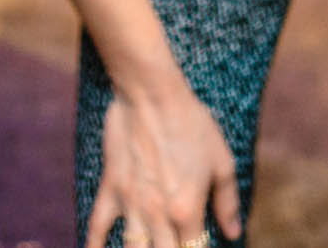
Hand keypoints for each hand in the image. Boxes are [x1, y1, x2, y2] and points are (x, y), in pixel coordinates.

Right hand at [86, 82, 241, 247]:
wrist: (151, 94)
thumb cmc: (191, 124)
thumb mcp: (221, 161)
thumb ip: (227, 202)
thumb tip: (233, 233)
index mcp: (187, 211)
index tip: (197, 245)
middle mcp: (158, 215)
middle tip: (173, 245)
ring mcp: (131, 204)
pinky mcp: (110, 189)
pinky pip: (97, 225)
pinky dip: (93, 244)